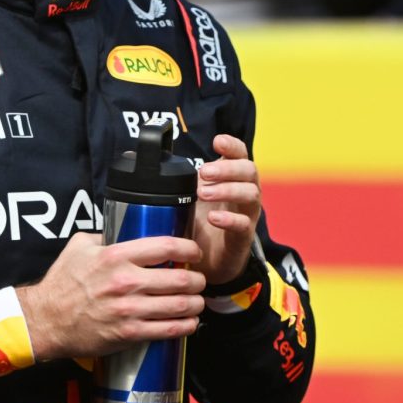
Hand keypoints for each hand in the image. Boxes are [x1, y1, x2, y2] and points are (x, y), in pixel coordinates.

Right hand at [16, 231, 205, 359]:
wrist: (45, 321)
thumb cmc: (62, 283)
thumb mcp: (80, 247)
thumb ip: (106, 237)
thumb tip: (127, 229)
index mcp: (115, 256)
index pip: (166, 246)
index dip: (189, 248)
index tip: (194, 252)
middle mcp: (125, 281)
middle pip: (179, 278)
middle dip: (197, 280)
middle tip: (199, 280)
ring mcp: (128, 309)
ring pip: (178, 305)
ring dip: (196, 303)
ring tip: (198, 301)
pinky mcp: (128, 333)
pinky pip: (167, 330)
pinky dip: (186, 327)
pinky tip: (190, 323)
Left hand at [192, 134, 261, 285]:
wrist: (206, 261)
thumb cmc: (199, 222)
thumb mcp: (190, 196)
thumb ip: (183, 178)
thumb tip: (151, 160)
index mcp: (233, 178)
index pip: (240, 155)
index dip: (232, 145)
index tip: (217, 142)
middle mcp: (244, 192)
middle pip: (249, 170)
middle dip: (227, 168)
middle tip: (204, 172)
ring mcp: (247, 214)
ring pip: (251, 194)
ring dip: (227, 189)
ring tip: (203, 194)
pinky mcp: (243, 237)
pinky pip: (244, 224)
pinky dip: (229, 219)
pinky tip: (213, 218)